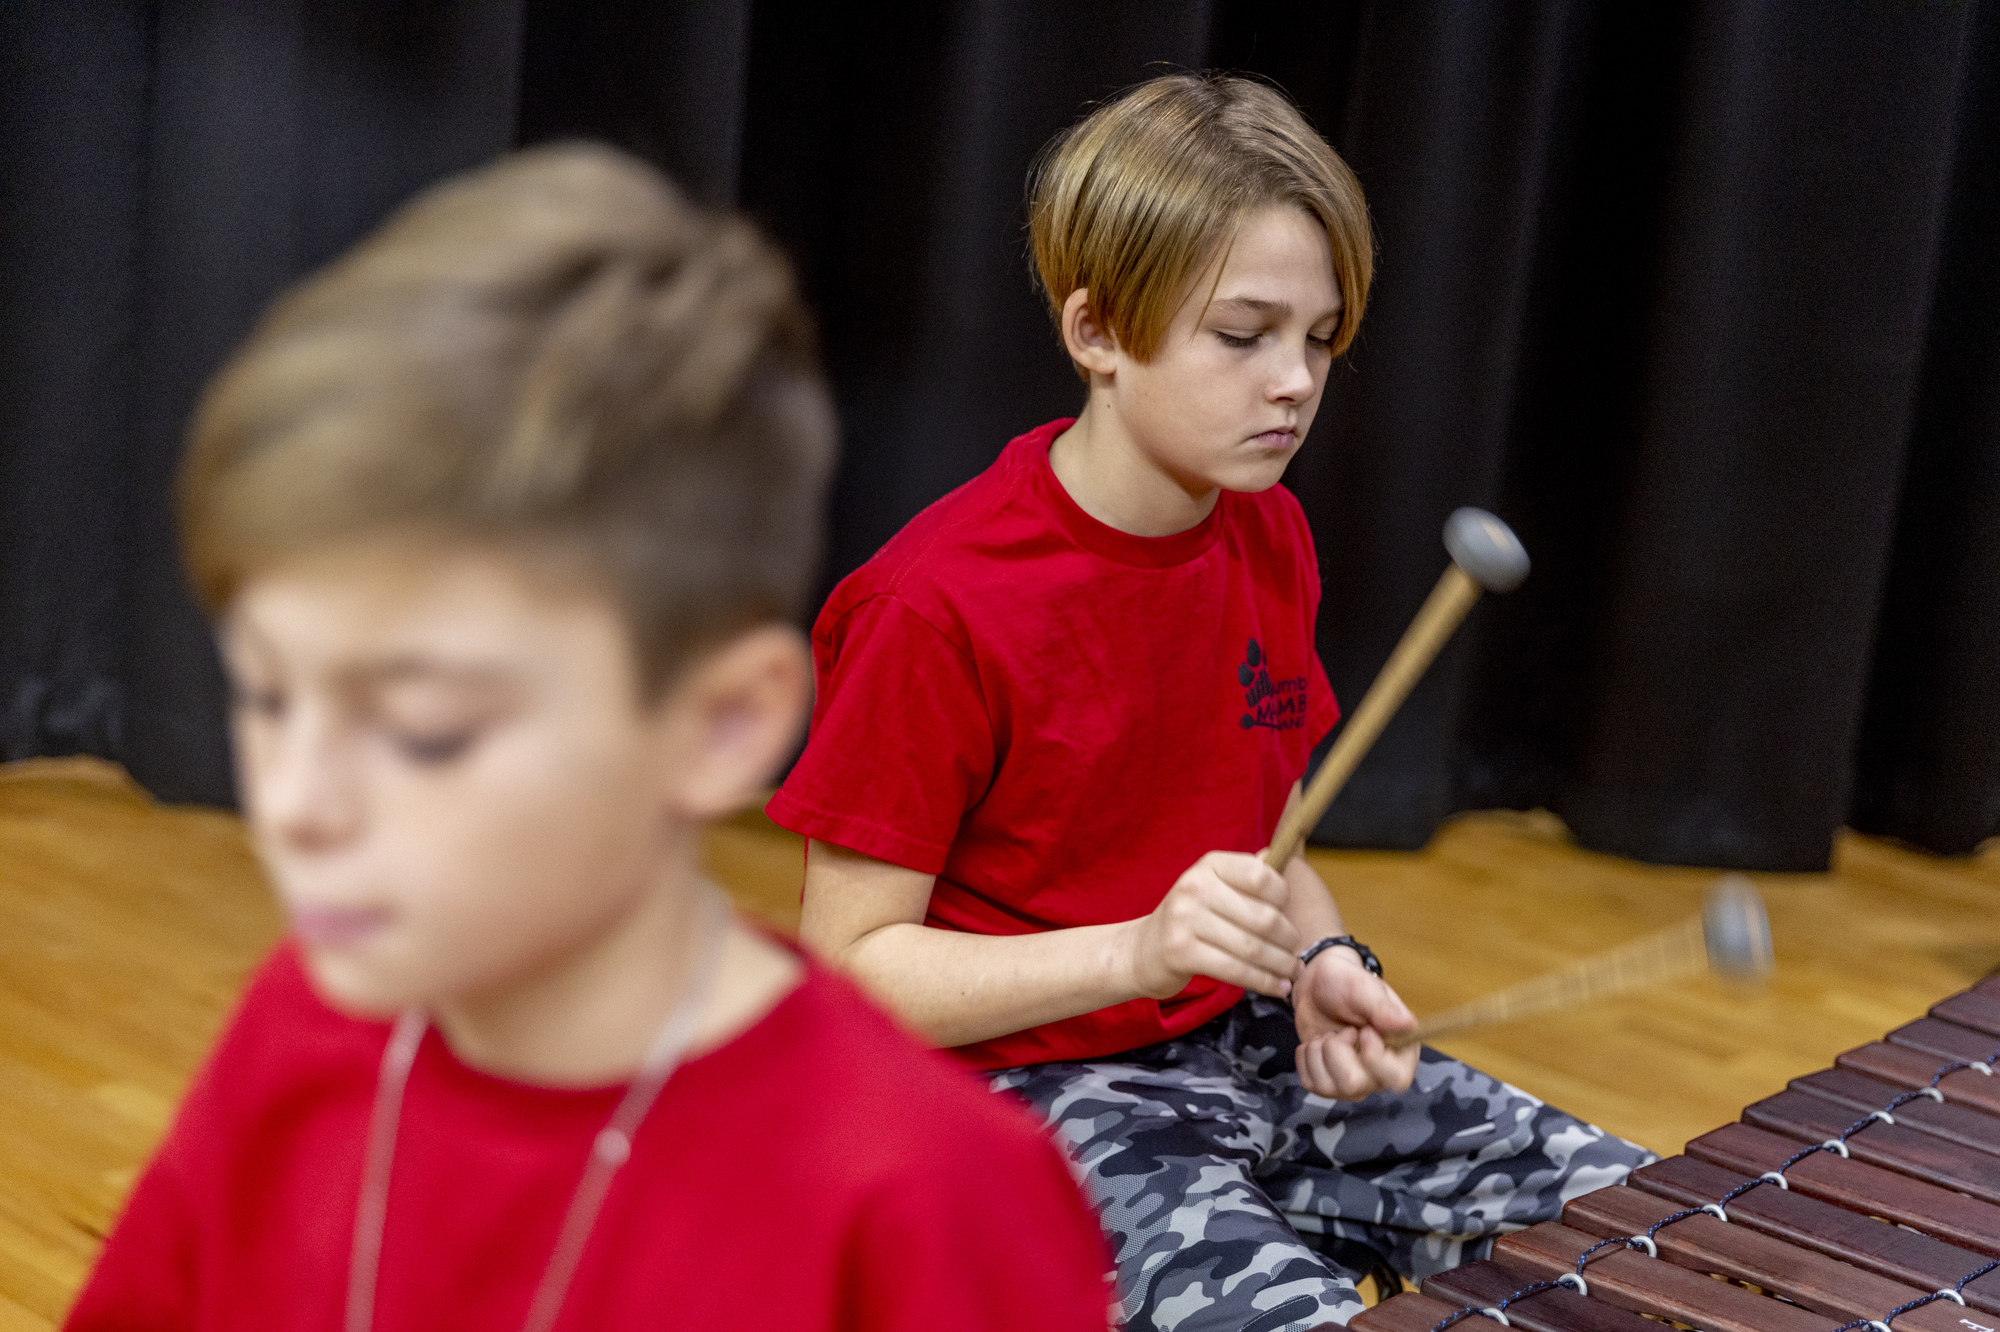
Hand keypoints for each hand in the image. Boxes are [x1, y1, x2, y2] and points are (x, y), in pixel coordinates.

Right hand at [1125, 851, 1301, 1000]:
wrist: (1144, 949)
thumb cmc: (1191, 918)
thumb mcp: (1214, 887)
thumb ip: (1246, 876)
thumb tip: (1279, 855)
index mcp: (1210, 865)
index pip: (1261, 876)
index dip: (1283, 897)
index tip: (1289, 915)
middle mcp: (1196, 886)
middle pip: (1263, 917)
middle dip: (1288, 940)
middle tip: (1296, 954)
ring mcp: (1185, 919)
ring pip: (1252, 948)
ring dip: (1281, 965)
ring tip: (1292, 972)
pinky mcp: (1181, 952)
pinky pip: (1236, 970)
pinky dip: (1264, 982)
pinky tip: (1278, 988)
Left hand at [1292, 947, 1418, 1099]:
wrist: (1317, 986)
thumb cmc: (1346, 983)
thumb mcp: (1362, 987)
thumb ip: (1381, 1007)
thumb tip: (1406, 1024)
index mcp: (1401, 1050)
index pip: (1397, 1079)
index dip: (1374, 1058)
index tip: (1363, 1031)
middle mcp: (1380, 1073)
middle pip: (1354, 1085)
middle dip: (1336, 1051)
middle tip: (1342, 1030)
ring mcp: (1355, 1082)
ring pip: (1329, 1087)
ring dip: (1319, 1052)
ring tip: (1327, 1035)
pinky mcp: (1329, 1083)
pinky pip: (1312, 1085)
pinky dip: (1306, 1059)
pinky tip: (1316, 1043)